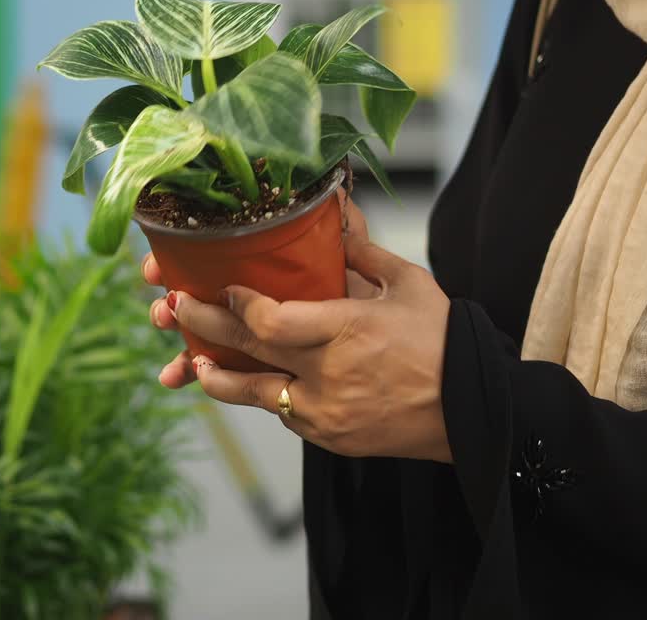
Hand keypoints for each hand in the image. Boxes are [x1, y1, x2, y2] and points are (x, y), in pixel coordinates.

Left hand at [143, 198, 452, 462]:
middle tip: (173, 307)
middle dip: (203, 326)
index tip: (223, 287)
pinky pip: (279, 412)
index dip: (238, 305)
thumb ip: (363, 250)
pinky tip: (241, 379)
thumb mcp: (408, 284)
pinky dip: (259, 394)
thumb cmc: (444, 342)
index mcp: (348, 330)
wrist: (473, 412)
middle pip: (248, 350)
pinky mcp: (326, 436)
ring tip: (190, 360)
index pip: (271, 321)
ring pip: (251, 394)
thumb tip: (335, 210)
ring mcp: (324, 411)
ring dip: (214, 375)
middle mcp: (329, 374)